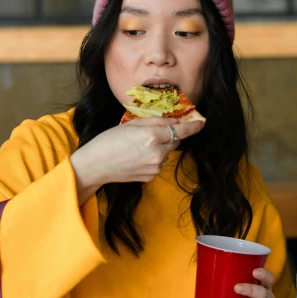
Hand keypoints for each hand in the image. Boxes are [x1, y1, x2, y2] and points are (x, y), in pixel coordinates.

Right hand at [70, 117, 204, 204]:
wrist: (95, 166)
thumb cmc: (108, 141)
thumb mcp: (131, 124)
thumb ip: (156, 121)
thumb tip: (175, 120)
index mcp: (153, 136)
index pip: (181, 130)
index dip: (193, 126)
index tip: (201, 123)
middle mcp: (158, 153)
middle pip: (174, 141)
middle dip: (168, 136)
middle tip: (150, 133)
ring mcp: (155, 167)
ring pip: (166, 153)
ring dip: (159, 148)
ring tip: (137, 147)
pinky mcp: (150, 177)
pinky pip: (158, 164)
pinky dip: (152, 159)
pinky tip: (136, 157)